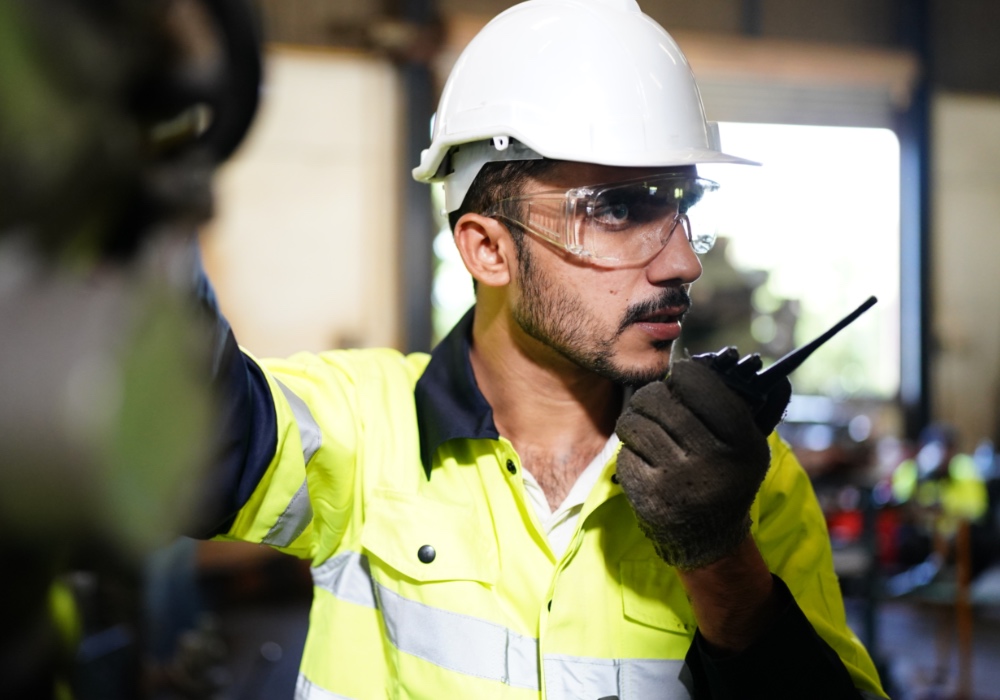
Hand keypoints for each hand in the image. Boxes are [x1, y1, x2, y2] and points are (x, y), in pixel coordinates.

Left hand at [614, 359, 789, 569]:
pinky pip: (625, 452)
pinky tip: (646, 459)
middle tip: (656, 399)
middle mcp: (710, 463)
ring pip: (634, 423)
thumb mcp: (750, 445)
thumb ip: (741, 404)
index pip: (701, 386)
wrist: (710, 538)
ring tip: (648, 427)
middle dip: (652, 394)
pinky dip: (631, 451)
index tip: (680, 375)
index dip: (685, 373)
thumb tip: (731, 367)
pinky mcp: (648, 497)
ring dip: (636, 419)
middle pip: (659, 399)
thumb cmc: (727, 476)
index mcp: (742, 444)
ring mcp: (676, 482)